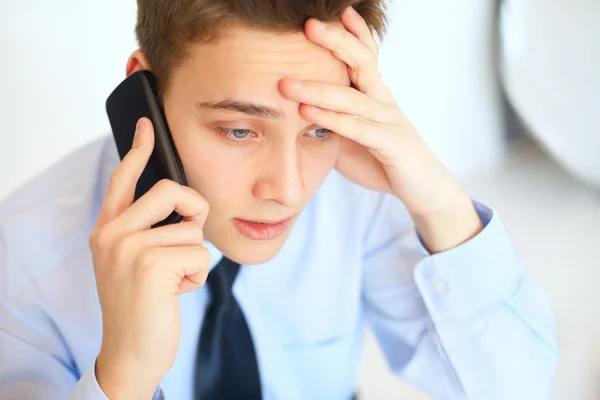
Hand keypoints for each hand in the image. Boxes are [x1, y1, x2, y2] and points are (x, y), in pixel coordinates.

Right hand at [89, 118, 210, 398]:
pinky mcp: (150, 264)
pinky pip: (199, 253)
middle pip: (172, 190)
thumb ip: (150, 230)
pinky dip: (198, 275)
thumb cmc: (144, 306)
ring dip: (194, 259)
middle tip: (188, 240)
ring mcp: (128, 247)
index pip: (123, 179)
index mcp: (109, 229)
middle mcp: (112, 233)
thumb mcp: (137, 262)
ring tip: (173, 280)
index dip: (138, 150)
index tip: (148, 125)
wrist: (131, 352)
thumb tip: (185, 205)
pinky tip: (175, 292)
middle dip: (195, 212)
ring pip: (192, 229)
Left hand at [279, 6, 482, 251]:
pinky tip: (309, 113)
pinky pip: (359, 129)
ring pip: (354, 97)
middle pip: (362, 62)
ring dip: (319, 89)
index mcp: (375, 95)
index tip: (322, 16)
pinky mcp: (392, 144)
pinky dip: (333, 120)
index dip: (349, 33)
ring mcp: (390, 121)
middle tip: (308, 25)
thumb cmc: (383, 160)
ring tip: (288, 83)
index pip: (364, 55)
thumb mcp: (350, 138)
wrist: (423, 188)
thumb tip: (293, 114)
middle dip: (336, 42)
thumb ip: (328, 122)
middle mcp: (384, 101)